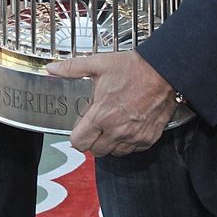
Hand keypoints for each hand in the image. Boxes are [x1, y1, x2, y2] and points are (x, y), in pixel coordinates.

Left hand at [46, 50, 176, 156]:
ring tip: (112, 125)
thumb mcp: (98, 64)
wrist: (163, 71)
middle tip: (96, 126)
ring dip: (110, 143)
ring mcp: (134, 136)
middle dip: (93, 140)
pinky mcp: (148, 138)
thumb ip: (72, 68)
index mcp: (101, 115)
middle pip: (96, 151)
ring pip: (114, 153)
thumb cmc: (133, 68)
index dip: (76, 137)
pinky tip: (127, 127)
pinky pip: (133, 150)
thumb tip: (52, 69)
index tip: (80, 129)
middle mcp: (117, 130)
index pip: (79, 142)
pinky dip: (128, 142)